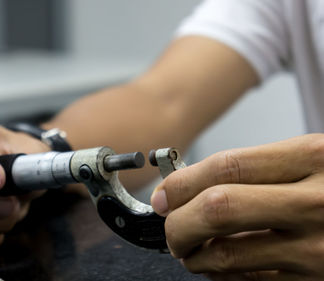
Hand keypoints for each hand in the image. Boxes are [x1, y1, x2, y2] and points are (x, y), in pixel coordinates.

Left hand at [151, 134, 323, 279]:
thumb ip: (259, 169)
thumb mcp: (314, 159)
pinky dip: (223, 276)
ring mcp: (320, 249)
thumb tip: (189, 186)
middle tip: (170, 227)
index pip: (226, 167)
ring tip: (189, 249)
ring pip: (228, 254)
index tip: (163, 195)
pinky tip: (220, 267)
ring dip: (194, 254)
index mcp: (315, 158)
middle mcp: (318, 202)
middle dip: (179, 222)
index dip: (181, 182)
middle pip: (218, 209)